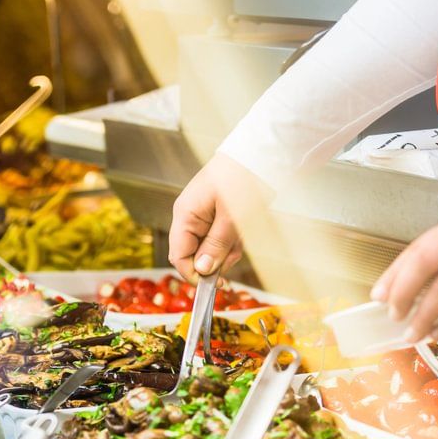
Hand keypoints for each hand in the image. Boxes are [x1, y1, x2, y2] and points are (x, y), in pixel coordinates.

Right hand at [169, 154, 269, 281]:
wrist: (259, 154)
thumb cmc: (242, 180)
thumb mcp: (231, 218)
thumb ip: (215, 246)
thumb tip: (202, 271)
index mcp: (185, 215)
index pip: (179, 257)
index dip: (195, 274)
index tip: (216, 284)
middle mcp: (188, 216)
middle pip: (193, 254)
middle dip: (215, 260)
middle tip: (235, 251)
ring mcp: (201, 215)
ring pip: (208, 248)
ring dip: (226, 250)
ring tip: (241, 234)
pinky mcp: (215, 214)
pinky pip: (218, 237)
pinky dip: (231, 240)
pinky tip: (241, 229)